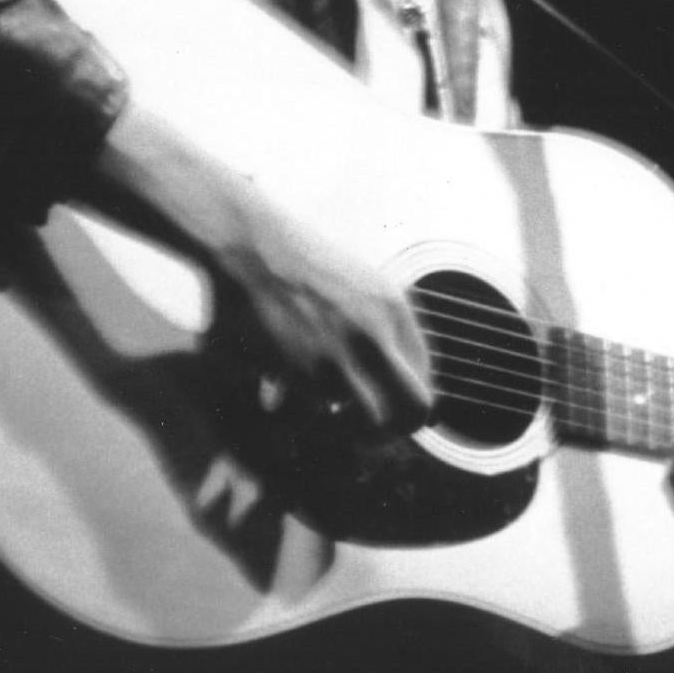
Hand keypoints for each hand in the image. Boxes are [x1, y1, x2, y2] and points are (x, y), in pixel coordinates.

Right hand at [94, 99, 434, 431]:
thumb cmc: (294, 260)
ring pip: (367, 422)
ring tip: (315, 417)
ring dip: (343, 431)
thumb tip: (395, 380)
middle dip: (390, 431)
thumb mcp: (359, 282)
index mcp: (395, 309)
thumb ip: (383, 325)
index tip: (380, 412)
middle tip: (359, 431)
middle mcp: (377, 334)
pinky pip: (315, 414)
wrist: (247, 241)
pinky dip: (299, 417)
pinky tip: (276, 401)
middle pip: (412, 411)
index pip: (425, 379)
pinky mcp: (303, 367)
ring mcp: (342, 353)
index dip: (404, 407)